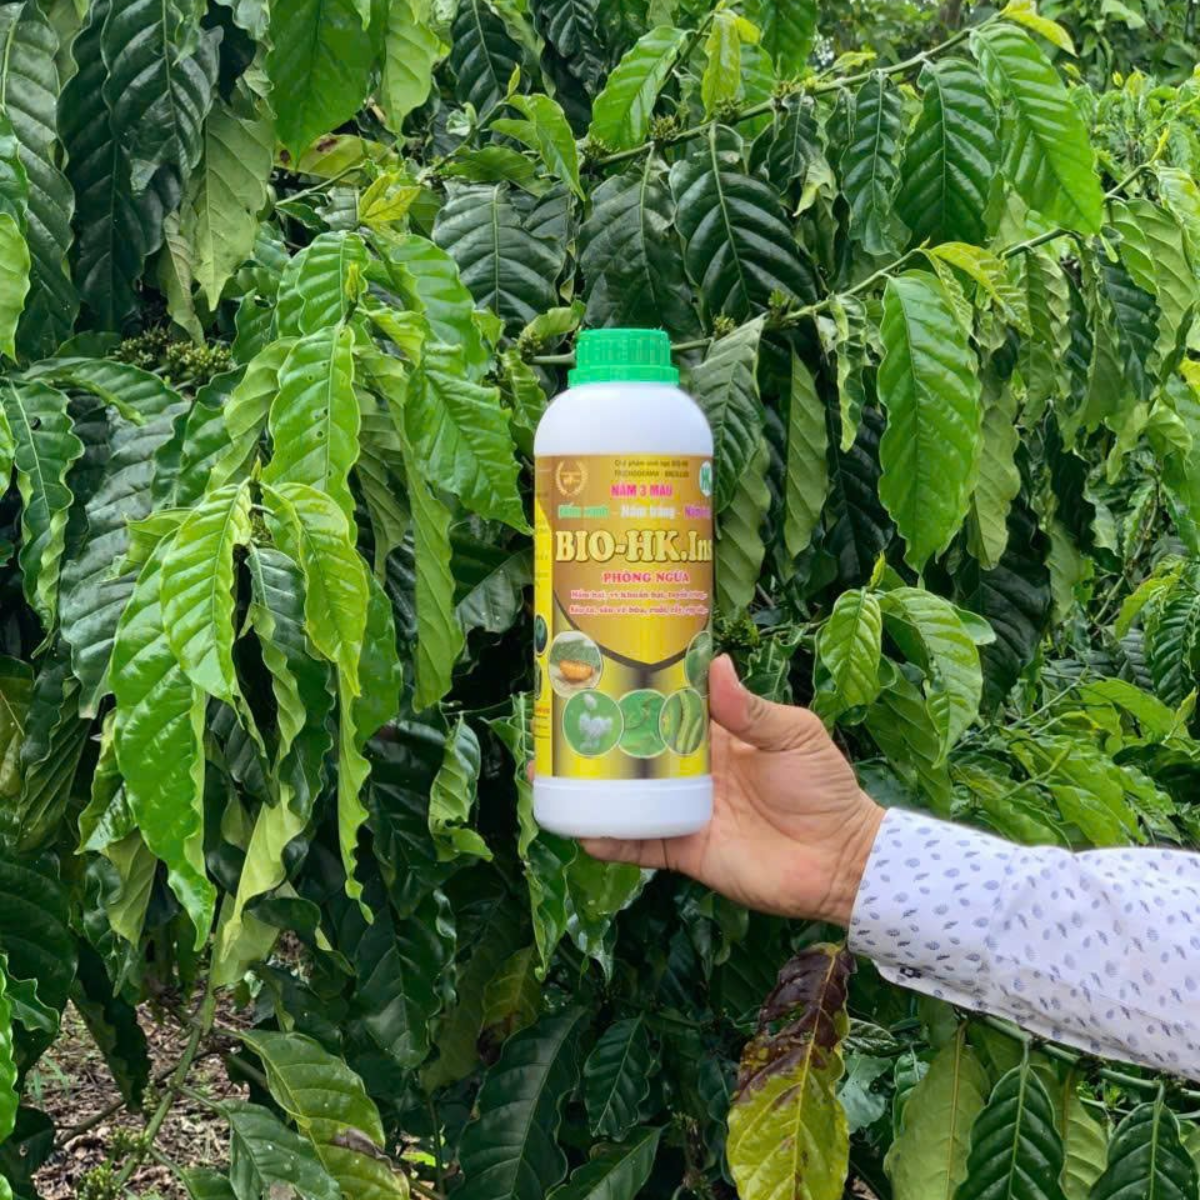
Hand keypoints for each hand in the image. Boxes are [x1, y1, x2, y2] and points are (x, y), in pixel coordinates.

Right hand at [582, 655, 883, 925]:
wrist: (840, 860)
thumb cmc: (824, 788)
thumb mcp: (795, 736)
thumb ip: (753, 709)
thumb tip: (716, 664)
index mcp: (716, 736)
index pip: (667, 708)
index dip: (635, 690)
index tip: (598, 669)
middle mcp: (693, 771)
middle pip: (636, 749)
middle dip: (598, 735)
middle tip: (557, 718)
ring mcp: (685, 811)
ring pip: (627, 795)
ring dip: (590, 786)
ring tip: (548, 771)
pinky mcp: (684, 850)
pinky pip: (639, 844)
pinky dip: (610, 838)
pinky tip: (580, 829)